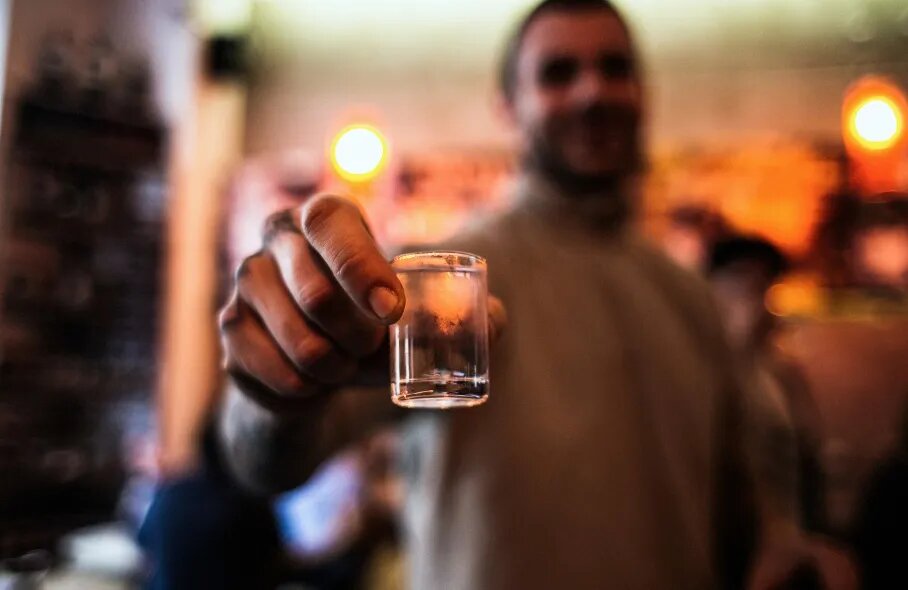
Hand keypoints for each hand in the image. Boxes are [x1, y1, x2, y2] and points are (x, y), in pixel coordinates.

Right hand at [219, 194, 505, 401]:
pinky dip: (309, 389)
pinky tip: (314, 382)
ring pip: (298, 339)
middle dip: (359, 337)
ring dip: (337, 368)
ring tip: (346, 366)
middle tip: (375, 349)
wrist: (314, 376)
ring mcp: (245, 283)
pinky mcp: (231, 332)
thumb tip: (496, 323)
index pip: (330, 220)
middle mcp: (277, 240)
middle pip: (315, 290)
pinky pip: (277, 371)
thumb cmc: (370, 330)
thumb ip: (465, 314)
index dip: (361, 265)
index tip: (392, 311)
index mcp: (325, 219)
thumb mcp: (417, 319)